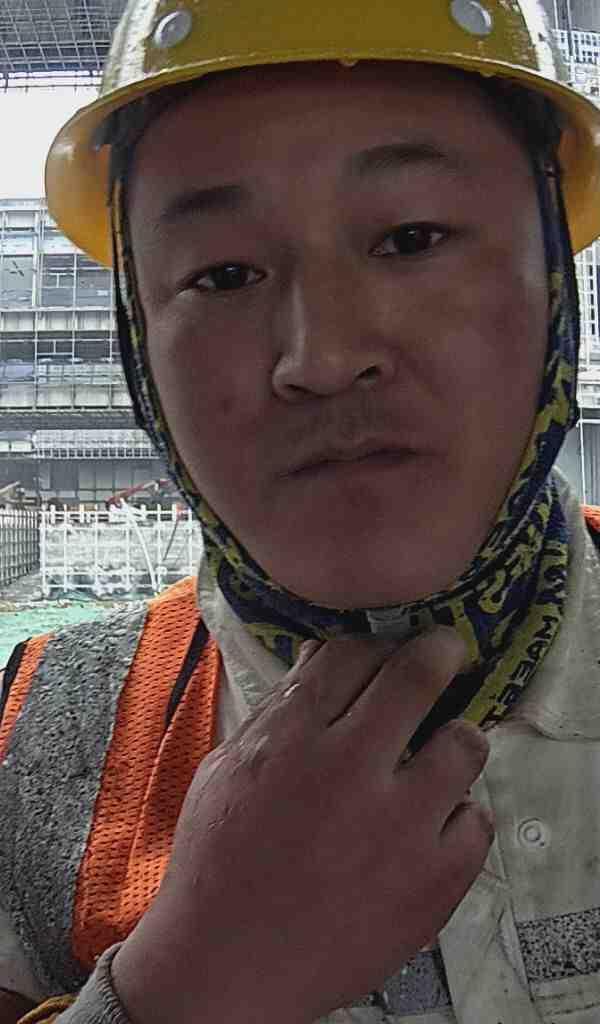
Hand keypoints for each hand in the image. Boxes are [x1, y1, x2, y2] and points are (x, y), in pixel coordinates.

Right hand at [113, 628, 492, 1023]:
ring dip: (455, 740)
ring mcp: (398, 828)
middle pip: (417, 676)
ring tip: (440, 754)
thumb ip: (279, 712)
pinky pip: (477, 821)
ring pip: (465, 744)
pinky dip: (460, 817)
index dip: (374, 646)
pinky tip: (432, 827)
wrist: (226, 967)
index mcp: (291, 739)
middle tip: (446, 652)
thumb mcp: (227, 770)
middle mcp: (349, 771)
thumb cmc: (219, 863)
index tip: (388, 654)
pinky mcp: (433, 882)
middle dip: (440, 651)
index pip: (351, 655)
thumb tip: (322, 659)